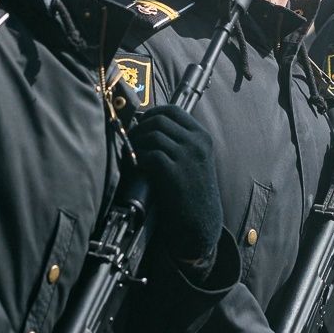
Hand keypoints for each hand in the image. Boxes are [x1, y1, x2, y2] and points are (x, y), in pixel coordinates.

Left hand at [129, 105, 221, 266]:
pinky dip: (139, 158)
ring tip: (132, 153)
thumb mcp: (195, 160)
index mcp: (202, 137)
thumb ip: (180, 141)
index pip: (173, 110)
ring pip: (152, 135)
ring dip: (136, 143)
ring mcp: (187, 157)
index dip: (152, 113)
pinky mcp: (175, 173)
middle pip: (159, 120)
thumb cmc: (193, 192)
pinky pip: (150, 155)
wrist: (201, 222)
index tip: (141, 122)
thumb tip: (148, 125)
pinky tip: (138, 166)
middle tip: (131, 139)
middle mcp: (197, 143)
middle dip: (140, 127)